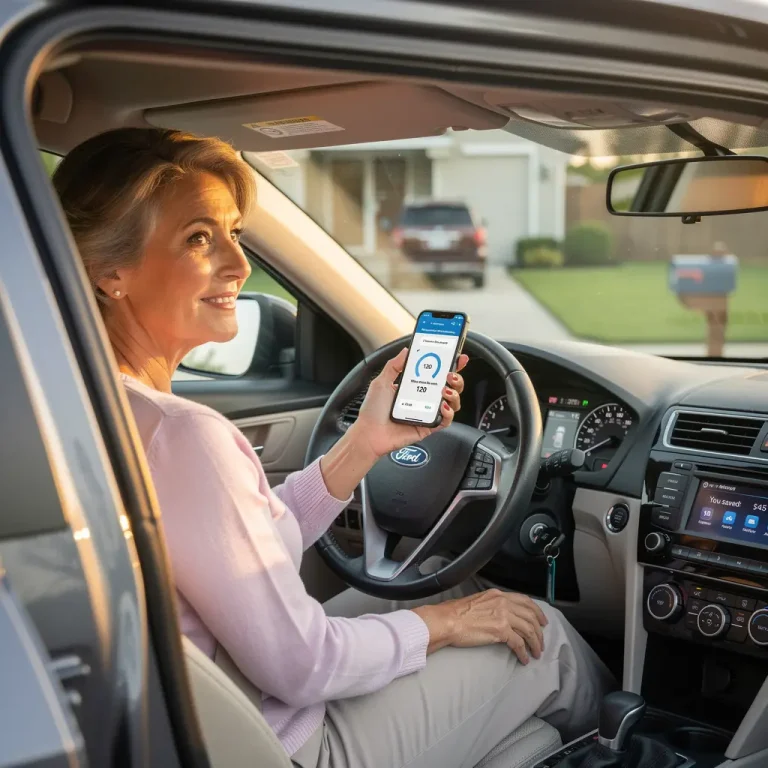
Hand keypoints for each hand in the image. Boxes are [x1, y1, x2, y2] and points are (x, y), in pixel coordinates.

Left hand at [348, 348, 468, 459]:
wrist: (369, 433)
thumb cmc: (372, 411)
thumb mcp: (381, 381)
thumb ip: (394, 365)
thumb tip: (406, 350)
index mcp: (414, 387)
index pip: (436, 374)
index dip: (450, 365)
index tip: (458, 357)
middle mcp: (424, 399)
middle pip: (450, 387)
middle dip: (457, 379)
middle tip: (451, 375)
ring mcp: (427, 413)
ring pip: (452, 403)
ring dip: (454, 394)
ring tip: (445, 390)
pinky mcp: (429, 427)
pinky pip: (446, 421)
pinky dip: (448, 413)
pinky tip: (442, 407)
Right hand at [411, 589, 547, 664]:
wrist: (447, 620)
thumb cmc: (456, 613)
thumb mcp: (478, 601)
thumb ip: (492, 605)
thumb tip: (499, 616)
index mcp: (498, 595)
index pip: (525, 600)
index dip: (537, 611)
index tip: (542, 620)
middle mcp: (503, 603)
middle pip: (530, 616)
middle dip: (539, 631)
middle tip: (542, 642)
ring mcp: (503, 616)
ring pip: (529, 630)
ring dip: (535, 643)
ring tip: (536, 653)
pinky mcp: (501, 631)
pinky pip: (519, 643)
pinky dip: (524, 652)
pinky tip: (524, 659)